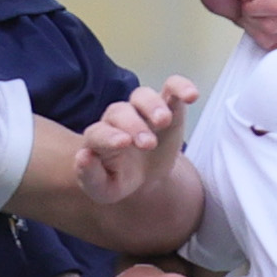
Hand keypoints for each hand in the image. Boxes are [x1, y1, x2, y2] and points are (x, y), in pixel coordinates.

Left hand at [76, 77, 197, 204]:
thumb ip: (90, 176)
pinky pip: (171, 88)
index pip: (98, 132)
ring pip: (142, 95)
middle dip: (134, 126)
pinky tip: (192, 95)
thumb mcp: (104, 189)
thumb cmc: (119, 180)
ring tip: (164, 120)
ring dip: (153, 105)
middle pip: (121, 112)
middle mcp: (118, 119)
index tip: (123, 144)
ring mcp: (142, 110)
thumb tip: (84, 156)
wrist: (144, 175)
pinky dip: (181, 87)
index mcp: (99, 138)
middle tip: (148, 145)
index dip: (109, 136)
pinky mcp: (166, 106)